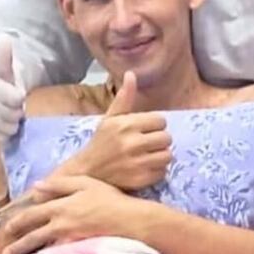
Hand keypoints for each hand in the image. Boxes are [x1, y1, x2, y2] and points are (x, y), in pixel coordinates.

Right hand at [0, 35, 25, 141]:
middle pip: (13, 115)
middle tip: (13, 106)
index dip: (19, 98)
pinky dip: (4, 132)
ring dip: (12, 122)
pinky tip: (1, 123)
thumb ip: (4, 56)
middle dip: (17, 111)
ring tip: (8, 113)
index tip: (18, 95)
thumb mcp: (2, 68)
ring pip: (7, 128)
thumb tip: (4, 38)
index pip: (15, 98)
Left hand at [1, 176, 140, 253]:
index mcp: (61, 205)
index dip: (19, 220)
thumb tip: (37, 186)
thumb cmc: (110, 198)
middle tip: (5, 250)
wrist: (129, 220)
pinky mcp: (75, 249)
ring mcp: (67, 238)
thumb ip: (60, 183)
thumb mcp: (86, 183)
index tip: (8, 227)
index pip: (33, 214)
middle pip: (32, 234)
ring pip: (41, 246)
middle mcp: (60, 223)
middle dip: (16, 242)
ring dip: (24, 252)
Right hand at [71, 71, 171, 189]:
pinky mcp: (140, 180)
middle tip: (146, 143)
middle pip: (166, 138)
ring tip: (147, 155)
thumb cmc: (101, 142)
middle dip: (159, 140)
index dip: (155, 125)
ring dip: (160, 155)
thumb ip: (124, 98)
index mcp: (126, 124)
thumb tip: (131, 74)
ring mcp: (136, 163)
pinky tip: (143, 168)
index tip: (144, 130)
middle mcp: (132, 143)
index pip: (161, 120)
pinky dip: (156, 170)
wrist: (87, 173)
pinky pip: (162, 172)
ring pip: (167, 155)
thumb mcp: (110, 118)